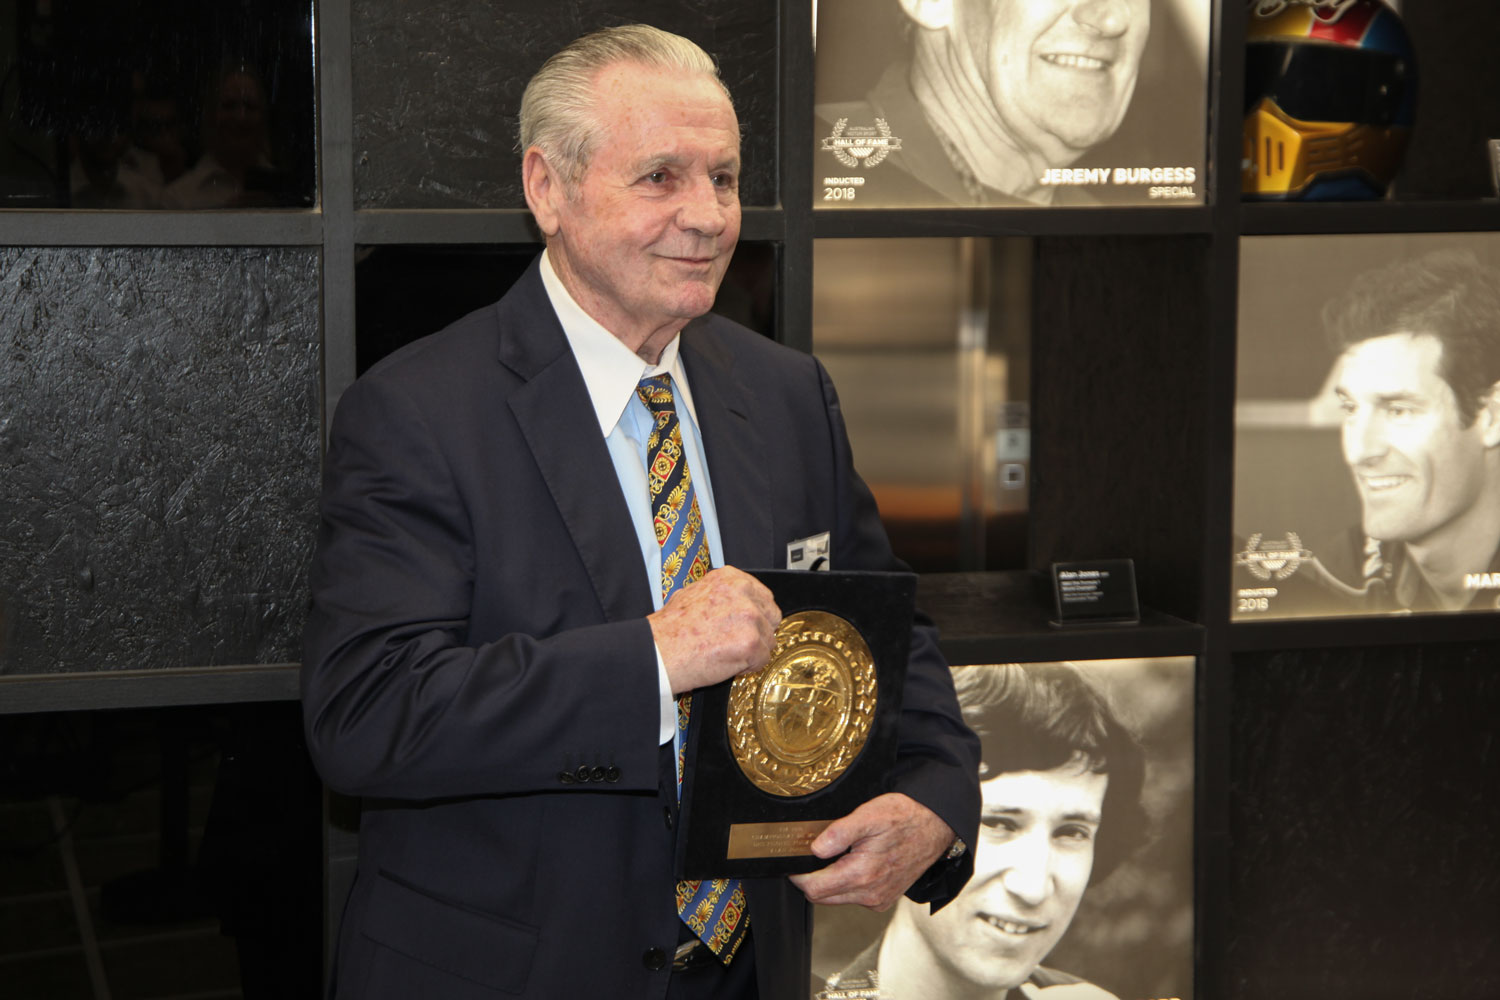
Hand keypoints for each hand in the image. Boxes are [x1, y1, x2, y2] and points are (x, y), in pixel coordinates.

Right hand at [648, 566, 779, 694]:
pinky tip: (726, 663)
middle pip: (771, 616)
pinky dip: (747, 667)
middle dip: (758, 632)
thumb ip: (722, 594)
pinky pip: (762, 659)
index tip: (744, 625)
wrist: (658, 652)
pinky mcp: (750, 643)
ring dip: (751, 651)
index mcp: (730, 578)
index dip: (755, 615)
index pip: (763, 595)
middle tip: (736, 642)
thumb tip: (736, 601)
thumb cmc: (671, 629)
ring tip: (725, 652)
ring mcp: (749, 617)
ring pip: (768, 640)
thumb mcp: (694, 594)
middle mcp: (743, 593)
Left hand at [788, 793, 954, 909]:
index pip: (814, 889)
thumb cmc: (904, 816)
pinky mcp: (885, 899)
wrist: (935, 825)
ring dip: (830, 882)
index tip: (794, 861)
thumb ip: (838, 833)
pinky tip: (853, 864)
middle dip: (812, 879)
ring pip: (838, 899)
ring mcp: (878, 899)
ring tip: (836, 855)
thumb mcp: (868, 815)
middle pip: (822, 898)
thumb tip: (814, 849)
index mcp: (862, 875)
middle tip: (812, 855)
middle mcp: (870, 894)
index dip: (799, 876)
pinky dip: (847, 885)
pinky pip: (855, 898)